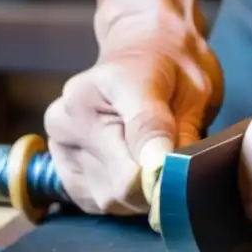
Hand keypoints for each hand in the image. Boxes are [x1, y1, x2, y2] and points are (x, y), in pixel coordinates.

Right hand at [44, 31, 221, 214]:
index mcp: (109, 87)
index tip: (185, 178)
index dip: (167, 179)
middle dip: (156, 187)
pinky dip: (120, 197)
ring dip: (140, 195)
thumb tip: (160, 174)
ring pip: (109, 200)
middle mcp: (70, 114)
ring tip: (152, 159)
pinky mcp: (59, 165)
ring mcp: (59, 141)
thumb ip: (175, 132)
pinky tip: (133, 168)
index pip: (138, 162)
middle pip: (121, 189)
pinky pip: (96, 201)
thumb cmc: (174, 68)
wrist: (144, 50)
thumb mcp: (192, 89)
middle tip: (174, 163)